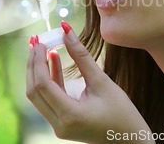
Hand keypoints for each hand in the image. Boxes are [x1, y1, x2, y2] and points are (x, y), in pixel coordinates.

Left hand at [26, 21, 153, 143]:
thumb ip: (81, 56)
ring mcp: (58, 126)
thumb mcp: (102, 82)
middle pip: (34, 91)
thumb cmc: (122, 113)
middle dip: (33, 64)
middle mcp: (59, 124)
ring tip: (44, 47)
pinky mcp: (61, 123)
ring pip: (38, 95)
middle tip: (36, 41)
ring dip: (39, 71)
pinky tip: (53, 60)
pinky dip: (49, 80)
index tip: (40, 41)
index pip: (43, 85)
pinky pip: (48, 99)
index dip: (38, 60)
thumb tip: (66, 31)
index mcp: (69, 115)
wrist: (130, 141)